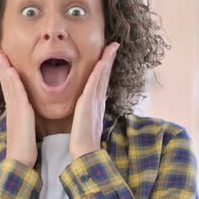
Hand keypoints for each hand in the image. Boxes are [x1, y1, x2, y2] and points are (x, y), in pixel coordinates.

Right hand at [0, 50, 37, 168]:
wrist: (20, 162)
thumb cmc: (24, 150)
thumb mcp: (25, 131)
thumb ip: (25, 122)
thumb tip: (27, 118)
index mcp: (14, 111)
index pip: (8, 88)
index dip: (4, 74)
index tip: (1, 62)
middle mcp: (12, 108)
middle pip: (5, 82)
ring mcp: (14, 109)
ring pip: (8, 84)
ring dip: (3, 67)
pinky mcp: (20, 112)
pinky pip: (15, 92)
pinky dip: (12, 79)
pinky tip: (10, 69)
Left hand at [69, 42, 119, 159]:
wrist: (85, 153)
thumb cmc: (83, 141)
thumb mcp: (85, 123)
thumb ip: (86, 113)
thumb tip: (85, 108)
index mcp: (96, 105)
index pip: (102, 82)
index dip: (106, 68)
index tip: (108, 56)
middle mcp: (98, 101)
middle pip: (105, 76)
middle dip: (110, 59)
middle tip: (114, 45)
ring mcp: (95, 102)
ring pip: (102, 77)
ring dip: (107, 60)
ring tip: (111, 47)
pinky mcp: (89, 104)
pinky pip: (94, 84)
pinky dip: (99, 72)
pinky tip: (102, 62)